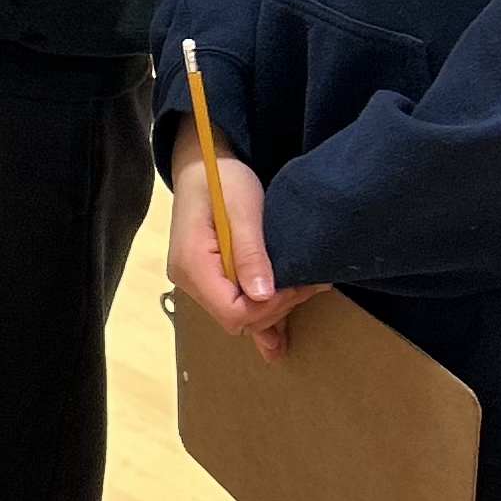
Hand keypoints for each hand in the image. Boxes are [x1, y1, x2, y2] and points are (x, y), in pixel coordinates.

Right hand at [168, 130, 324, 360]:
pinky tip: (278, 338)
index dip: (270, 307)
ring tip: (306, 288)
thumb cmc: (221, 179)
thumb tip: (262, 296)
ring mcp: (197, 281)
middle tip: (311, 282)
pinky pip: (234, 306)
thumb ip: (250, 254)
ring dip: (274, 308)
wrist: (203, 162)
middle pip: (237, 318)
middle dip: (277, 307)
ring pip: (238, 315)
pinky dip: (259, 317)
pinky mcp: (209, 277)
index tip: (298, 284)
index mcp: (192, 265)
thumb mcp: (242, 210)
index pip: (233, 311)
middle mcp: (189, 281)